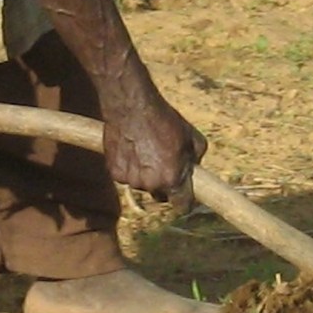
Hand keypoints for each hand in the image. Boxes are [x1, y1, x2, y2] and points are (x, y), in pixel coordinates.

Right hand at [103, 93, 206, 211]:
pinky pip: (126, 176)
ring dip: (145, 175)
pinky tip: (131, 149)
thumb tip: (194, 170)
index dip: (185, 202)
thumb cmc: (164, 119)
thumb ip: (196, 160)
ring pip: (142, 185)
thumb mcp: (193, 137)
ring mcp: (131, 180)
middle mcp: (152, 184)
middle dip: (164, 185)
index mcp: (173, 179)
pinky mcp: (115, 173)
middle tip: (163, 164)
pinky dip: (129, 168)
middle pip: (160, 195)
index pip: (182, 206)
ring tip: (145, 150)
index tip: (184, 197)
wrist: (131, 106)